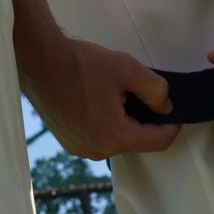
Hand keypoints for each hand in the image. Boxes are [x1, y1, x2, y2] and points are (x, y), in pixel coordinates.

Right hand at [24, 36, 179, 160]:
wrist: (38, 62)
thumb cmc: (80, 64)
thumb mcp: (127, 68)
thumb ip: (155, 90)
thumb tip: (165, 106)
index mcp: (114, 137)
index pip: (158, 142)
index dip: (172, 126)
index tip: (175, 110)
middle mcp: (97, 151)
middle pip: (137, 141)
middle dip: (145, 120)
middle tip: (142, 93)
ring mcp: (80, 149)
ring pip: (117, 139)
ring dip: (125, 121)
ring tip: (118, 94)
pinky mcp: (69, 142)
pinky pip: (99, 137)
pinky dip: (106, 123)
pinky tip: (99, 100)